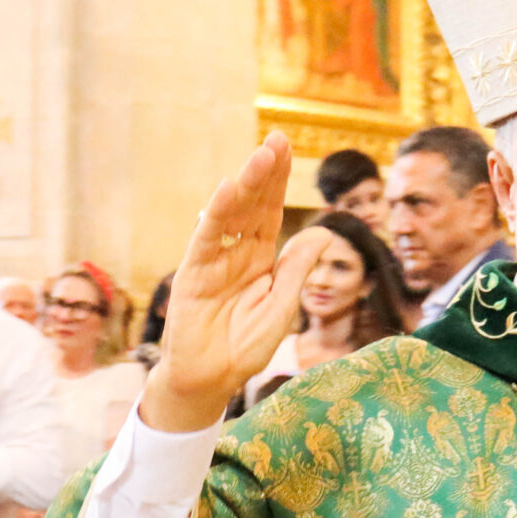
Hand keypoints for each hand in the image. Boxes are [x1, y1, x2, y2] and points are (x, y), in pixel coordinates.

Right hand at [141, 134, 334, 431]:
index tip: (285, 145)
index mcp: (262, 258)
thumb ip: (296, 272)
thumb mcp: (281, 308)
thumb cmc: (245, 347)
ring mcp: (214, 260)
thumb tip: (322, 234)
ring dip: (245, 185)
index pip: (271, 210)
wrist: (210, 379)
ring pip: (232, 215)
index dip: (277, 179)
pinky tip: (228, 191)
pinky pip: (207, 240)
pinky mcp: (194, 274)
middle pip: (253, 204)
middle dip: (264, 172)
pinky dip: (216, 216)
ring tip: (260, 157)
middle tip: (277, 138)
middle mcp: (238, 252)